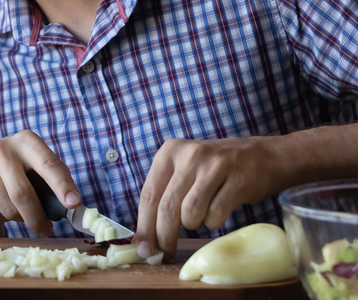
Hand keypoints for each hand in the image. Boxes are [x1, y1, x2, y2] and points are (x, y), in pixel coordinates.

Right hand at [0, 130, 80, 234]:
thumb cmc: (19, 173)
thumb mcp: (38, 170)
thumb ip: (56, 182)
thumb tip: (72, 205)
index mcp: (25, 141)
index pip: (47, 163)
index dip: (61, 185)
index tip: (73, 203)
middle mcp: (0, 148)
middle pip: (22, 193)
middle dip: (37, 217)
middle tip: (46, 230)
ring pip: (7, 208)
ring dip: (19, 218)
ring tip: (19, 210)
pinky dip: (1, 218)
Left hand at [134, 136, 282, 259]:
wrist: (260, 156)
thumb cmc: (213, 170)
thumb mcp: (183, 171)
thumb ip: (163, 196)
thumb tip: (144, 239)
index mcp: (169, 152)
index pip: (149, 195)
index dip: (144, 226)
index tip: (143, 250)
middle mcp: (190, 155)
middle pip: (167, 206)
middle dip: (164, 235)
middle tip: (165, 253)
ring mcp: (215, 165)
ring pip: (190, 211)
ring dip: (192, 224)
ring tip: (197, 218)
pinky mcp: (239, 179)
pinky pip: (216, 213)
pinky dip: (213, 222)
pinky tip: (215, 214)